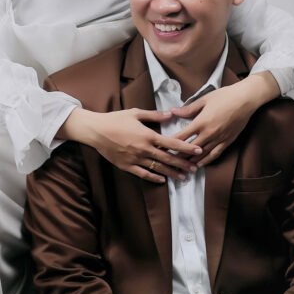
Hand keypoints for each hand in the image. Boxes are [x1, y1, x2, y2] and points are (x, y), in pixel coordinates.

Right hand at [59, 108, 201, 182]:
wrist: (96, 131)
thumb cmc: (115, 119)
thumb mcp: (135, 113)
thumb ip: (154, 115)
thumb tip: (170, 114)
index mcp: (148, 135)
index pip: (171, 143)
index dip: (186, 147)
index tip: (198, 150)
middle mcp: (144, 149)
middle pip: (168, 158)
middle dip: (183, 164)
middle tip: (195, 168)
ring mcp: (135, 159)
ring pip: (158, 168)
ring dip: (172, 173)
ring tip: (183, 177)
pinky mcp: (127, 166)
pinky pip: (143, 174)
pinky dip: (153, 178)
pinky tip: (162, 180)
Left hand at [171, 72, 280, 165]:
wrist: (246, 99)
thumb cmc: (225, 96)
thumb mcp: (204, 99)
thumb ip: (188, 109)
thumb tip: (173, 111)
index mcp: (201, 122)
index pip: (182, 136)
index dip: (170, 143)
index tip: (162, 147)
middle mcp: (209, 133)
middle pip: (190, 148)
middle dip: (178, 155)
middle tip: (168, 160)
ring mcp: (219, 139)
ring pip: (202, 154)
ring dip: (191, 161)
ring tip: (181, 166)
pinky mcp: (228, 141)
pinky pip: (215, 154)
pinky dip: (206, 161)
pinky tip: (199, 164)